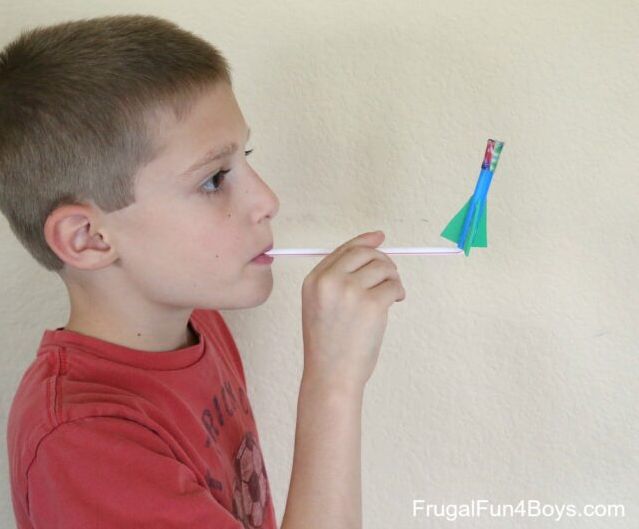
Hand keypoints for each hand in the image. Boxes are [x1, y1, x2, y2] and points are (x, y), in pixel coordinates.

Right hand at [300, 231, 405, 390]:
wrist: (331, 375)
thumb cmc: (328, 345)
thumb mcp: (319, 305)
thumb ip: (335, 280)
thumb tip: (369, 250)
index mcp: (314, 280)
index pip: (344, 249)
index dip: (365, 241)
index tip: (379, 237)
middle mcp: (330, 281)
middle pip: (366, 253)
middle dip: (383, 261)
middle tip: (390, 276)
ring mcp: (351, 291)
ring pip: (383, 268)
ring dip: (393, 279)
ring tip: (390, 295)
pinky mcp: (372, 304)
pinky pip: (394, 286)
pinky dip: (399, 292)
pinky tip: (395, 302)